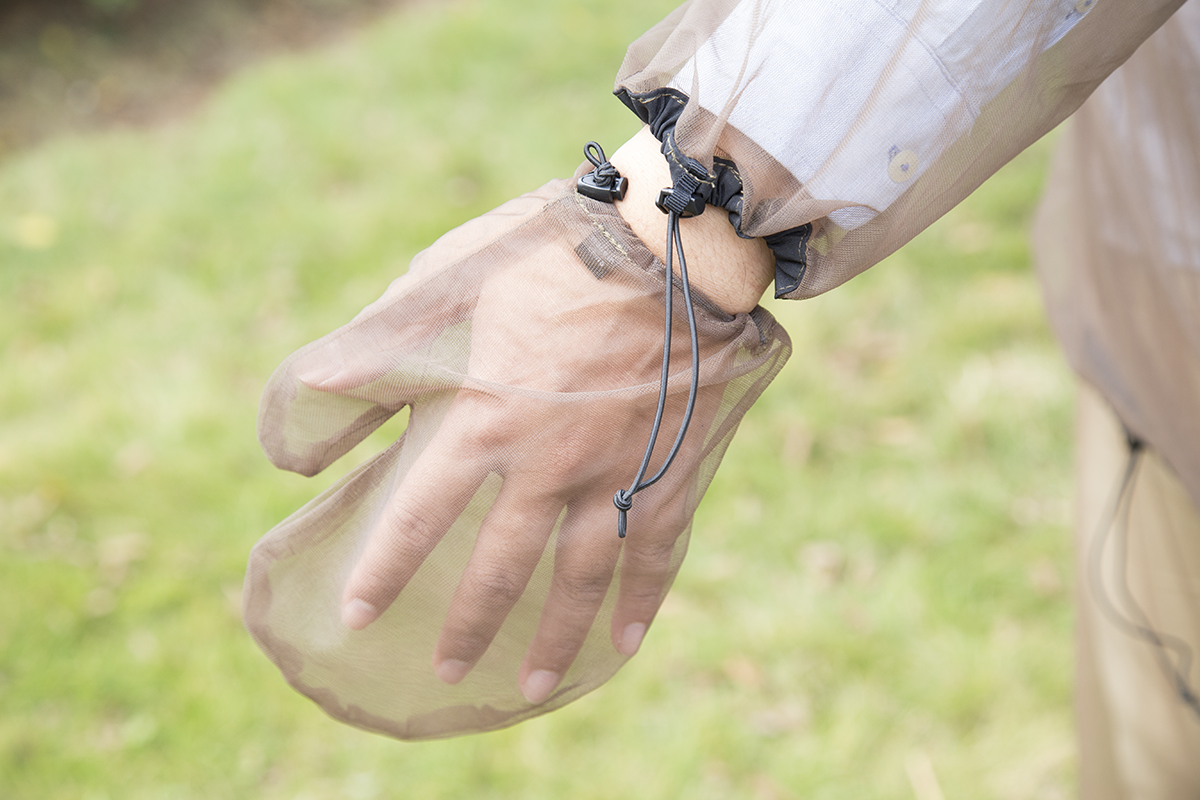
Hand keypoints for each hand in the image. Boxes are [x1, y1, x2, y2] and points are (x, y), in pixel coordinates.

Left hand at [247, 150, 787, 738]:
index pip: (418, 519)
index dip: (384, 570)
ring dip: (556, 638)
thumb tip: (303, 416)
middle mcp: (547, 464)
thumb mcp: (444, 285)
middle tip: (450, 669)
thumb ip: (370, 356)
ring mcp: (616, 473)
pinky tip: (625, 642)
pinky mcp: (674, 469)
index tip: (360, 616)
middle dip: (470, 624)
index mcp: (484, 421)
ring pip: (581, 578)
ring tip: (534, 688)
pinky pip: (657, 551)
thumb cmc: (548, 252)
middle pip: (500, 567)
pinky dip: (642, 600)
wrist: (673, 242)